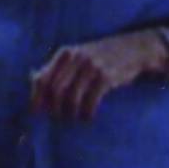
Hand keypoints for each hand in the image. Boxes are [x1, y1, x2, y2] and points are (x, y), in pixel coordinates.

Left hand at [28, 34, 151, 121]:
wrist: (134, 49)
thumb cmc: (102, 56)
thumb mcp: (78, 55)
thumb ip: (57, 67)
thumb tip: (33, 81)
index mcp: (66, 53)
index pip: (43, 78)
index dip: (36, 98)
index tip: (36, 113)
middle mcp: (77, 58)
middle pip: (55, 91)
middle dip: (54, 109)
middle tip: (59, 118)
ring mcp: (92, 67)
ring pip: (72, 98)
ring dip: (71, 114)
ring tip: (74, 118)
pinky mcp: (107, 77)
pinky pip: (91, 102)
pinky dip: (87, 114)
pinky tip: (88, 117)